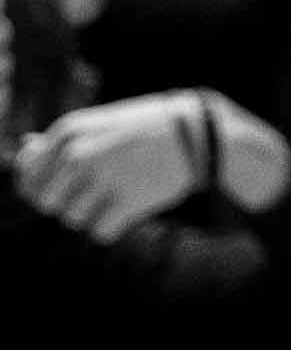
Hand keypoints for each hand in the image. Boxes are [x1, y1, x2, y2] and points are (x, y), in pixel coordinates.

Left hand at [14, 89, 207, 240]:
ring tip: (116, 198)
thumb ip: (63, 139)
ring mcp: (102, 178)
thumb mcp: (101, 122)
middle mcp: (79, 154)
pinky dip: (112, 227)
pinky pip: (99, 232)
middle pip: (48, 202)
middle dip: (68, 203)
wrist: (199, 131)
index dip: (43, 189)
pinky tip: (129, 208)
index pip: (28, 177)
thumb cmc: (146, 127)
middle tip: (95, 194)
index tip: (66, 188)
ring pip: (72, 219)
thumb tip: (26, 150)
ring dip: (91, 215)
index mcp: (68, 131)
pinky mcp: (126, 201)